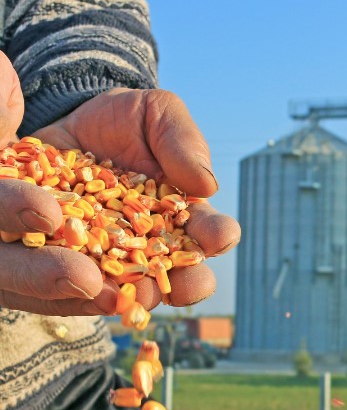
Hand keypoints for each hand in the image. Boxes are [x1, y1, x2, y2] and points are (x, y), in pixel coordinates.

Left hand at [0, 84, 239, 314]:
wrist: (66, 121)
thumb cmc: (125, 120)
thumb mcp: (156, 115)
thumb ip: (183, 142)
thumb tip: (207, 185)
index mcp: (185, 216)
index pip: (209, 233)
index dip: (217, 238)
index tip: (217, 237)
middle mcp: (153, 246)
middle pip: (176, 275)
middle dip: (183, 285)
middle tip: (180, 288)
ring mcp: (110, 257)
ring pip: (127, 286)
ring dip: (132, 293)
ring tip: (134, 294)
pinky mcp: (67, 257)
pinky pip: (73, 278)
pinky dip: (78, 284)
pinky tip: (83, 282)